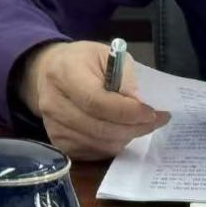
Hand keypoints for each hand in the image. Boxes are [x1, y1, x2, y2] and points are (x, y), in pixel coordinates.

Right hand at [17, 41, 169, 159]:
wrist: (50, 72)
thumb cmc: (84, 61)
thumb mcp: (108, 54)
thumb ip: (125, 76)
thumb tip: (140, 104)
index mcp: (65, 73)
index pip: (97, 101)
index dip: (127, 111)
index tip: (151, 111)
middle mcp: (53, 103)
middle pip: (99, 127)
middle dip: (134, 127)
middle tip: (156, 120)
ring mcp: (53, 126)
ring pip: (99, 143)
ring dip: (126, 137)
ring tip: (141, 124)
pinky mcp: (58, 143)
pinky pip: (93, 152)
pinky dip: (113, 144)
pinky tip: (122, 130)